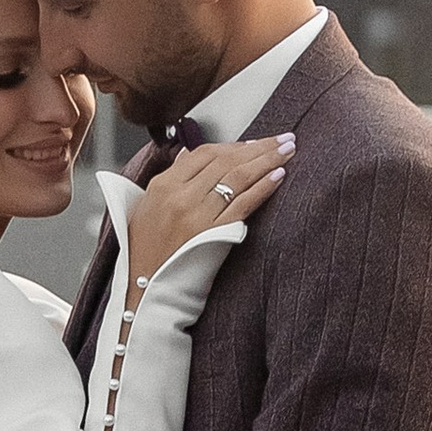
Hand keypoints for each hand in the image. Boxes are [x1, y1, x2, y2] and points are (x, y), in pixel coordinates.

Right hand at [127, 130, 291, 289]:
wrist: (144, 292)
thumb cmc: (144, 253)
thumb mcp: (144, 208)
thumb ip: (169, 179)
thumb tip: (186, 156)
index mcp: (162, 185)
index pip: (204, 153)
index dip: (234, 145)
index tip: (255, 143)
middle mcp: (180, 195)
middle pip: (226, 160)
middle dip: (258, 147)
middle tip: (283, 139)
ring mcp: (197, 214)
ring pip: (238, 177)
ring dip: (267, 161)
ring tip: (287, 151)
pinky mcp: (213, 234)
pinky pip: (243, 204)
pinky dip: (263, 187)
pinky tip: (278, 176)